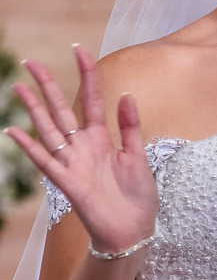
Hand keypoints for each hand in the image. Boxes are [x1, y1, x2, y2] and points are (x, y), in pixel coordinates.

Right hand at [6, 46, 158, 256]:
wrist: (133, 229)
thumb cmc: (137, 196)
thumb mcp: (138, 155)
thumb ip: (130, 125)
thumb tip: (126, 94)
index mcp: (102, 138)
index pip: (91, 98)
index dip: (86, 74)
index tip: (79, 50)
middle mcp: (83, 147)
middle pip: (61, 109)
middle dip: (47, 86)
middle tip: (32, 62)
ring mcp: (73, 163)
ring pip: (48, 129)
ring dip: (33, 109)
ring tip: (19, 87)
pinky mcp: (67, 182)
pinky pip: (45, 161)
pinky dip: (29, 147)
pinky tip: (13, 131)